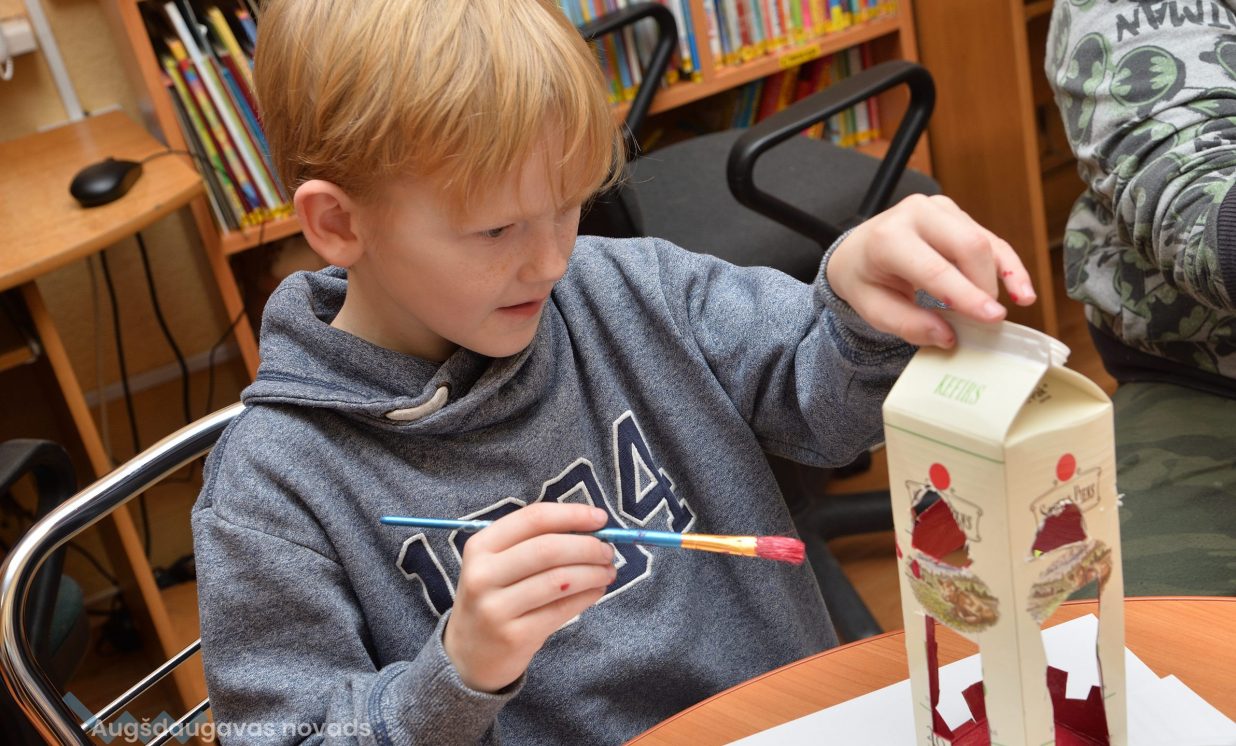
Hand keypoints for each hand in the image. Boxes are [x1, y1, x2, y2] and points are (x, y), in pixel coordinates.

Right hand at [443, 503, 615, 691]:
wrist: (468, 655)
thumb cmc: (494, 598)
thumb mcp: (497, 564)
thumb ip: (534, 542)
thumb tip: (590, 529)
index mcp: (481, 546)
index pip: (533, 519)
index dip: (572, 515)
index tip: (600, 519)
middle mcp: (483, 574)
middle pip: (548, 549)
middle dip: (588, 547)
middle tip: (608, 551)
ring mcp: (496, 608)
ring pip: (559, 580)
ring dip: (593, 572)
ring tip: (607, 571)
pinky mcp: (514, 636)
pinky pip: (561, 609)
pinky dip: (587, 596)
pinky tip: (597, 591)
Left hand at [825, 194, 1036, 347]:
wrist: (858, 249)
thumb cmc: (865, 278)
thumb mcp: (872, 308)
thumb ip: (907, 324)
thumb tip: (947, 336)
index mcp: (888, 238)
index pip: (934, 268)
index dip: (966, 295)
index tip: (993, 318)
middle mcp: (915, 214)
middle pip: (968, 245)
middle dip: (984, 285)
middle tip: (989, 319)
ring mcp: (939, 209)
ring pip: (983, 241)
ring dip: (1001, 276)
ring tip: (1016, 303)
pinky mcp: (957, 214)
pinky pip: (990, 240)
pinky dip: (1008, 264)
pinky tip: (1021, 289)